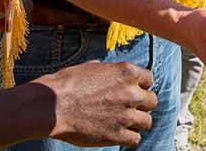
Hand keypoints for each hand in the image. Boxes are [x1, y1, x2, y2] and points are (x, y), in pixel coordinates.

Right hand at [34, 61, 155, 146]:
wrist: (52, 106)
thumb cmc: (66, 84)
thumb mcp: (90, 67)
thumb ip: (106, 70)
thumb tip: (106, 70)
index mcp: (126, 72)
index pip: (149, 79)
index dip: (141, 85)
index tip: (134, 90)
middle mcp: (131, 93)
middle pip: (152, 101)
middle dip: (142, 104)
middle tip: (129, 107)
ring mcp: (126, 115)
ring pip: (147, 122)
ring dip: (138, 122)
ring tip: (125, 122)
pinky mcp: (117, 135)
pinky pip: (135, 139)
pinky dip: (129, 137)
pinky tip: (119, 134)